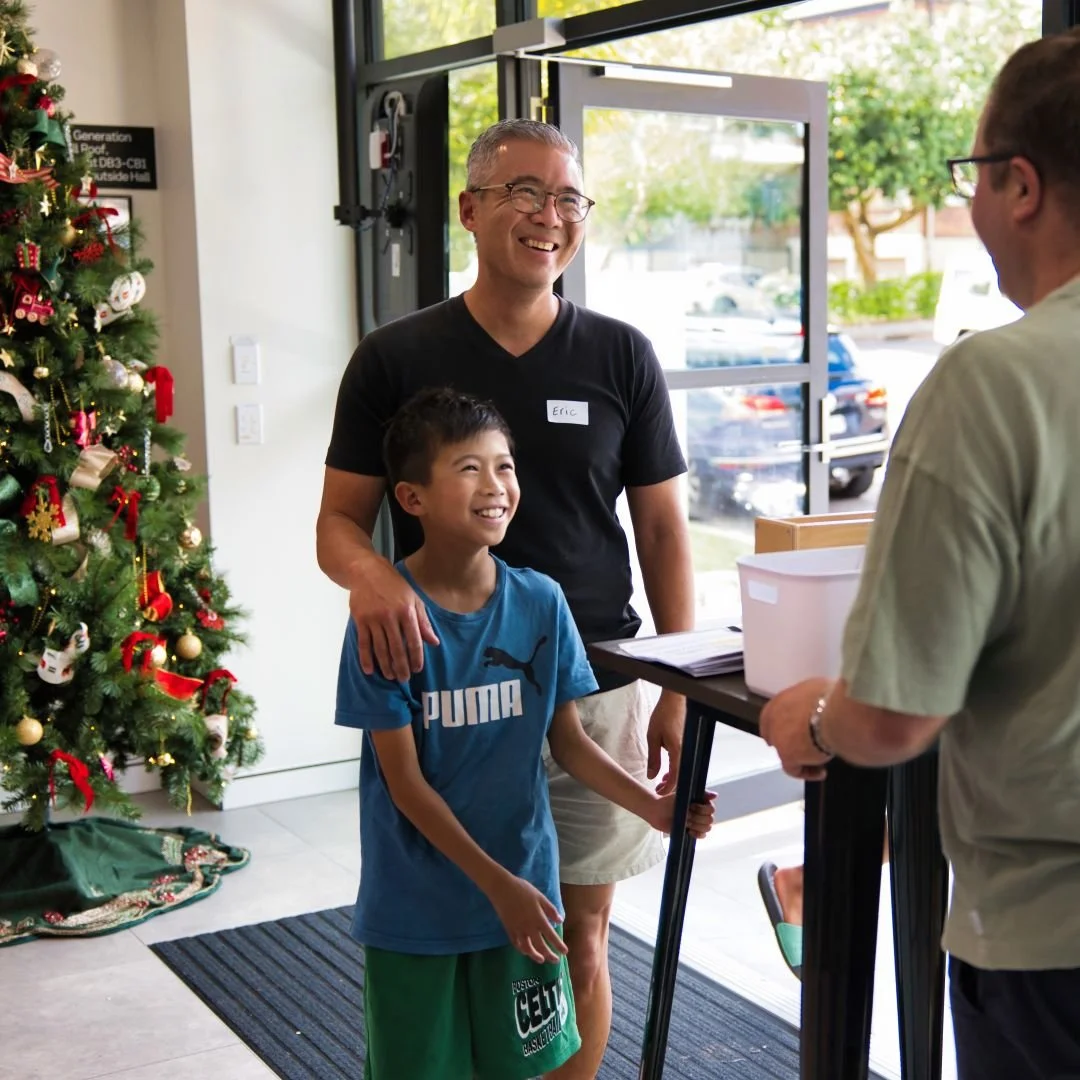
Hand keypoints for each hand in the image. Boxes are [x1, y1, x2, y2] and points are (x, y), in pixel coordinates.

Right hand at [348, 560, 438, 680]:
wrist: (367, 571)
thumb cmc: (394, 585)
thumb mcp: (413, 599)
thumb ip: (423, 622)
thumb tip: (434, 642)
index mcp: (406, 611)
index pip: (414, 640)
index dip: (416, 657)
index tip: (417, 669)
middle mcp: (390, 616)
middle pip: (397, 647)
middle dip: (401, 666)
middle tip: (404, 679)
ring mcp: (373, 619)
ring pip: (380, 648)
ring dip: (386, 665)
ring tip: (390, 677)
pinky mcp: (359, 620)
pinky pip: (363, 643)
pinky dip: (366, 658)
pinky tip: (370, 670)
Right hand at [487, 875, 567, 963]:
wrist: (502, 889)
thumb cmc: (523, 890)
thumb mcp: (540, 897)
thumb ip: (550, 909)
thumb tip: (560, 921)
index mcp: (538, 919)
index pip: (551, 936)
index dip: (559, 945)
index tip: (565, 952)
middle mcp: (529, 928)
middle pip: (540, 946)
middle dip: (549, 955)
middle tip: (556, 960)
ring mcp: (518, 930)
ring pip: (527, 948)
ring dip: (535, 956)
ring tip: (541, 960)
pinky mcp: (509, 930)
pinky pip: (516, 944)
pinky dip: (522, 950)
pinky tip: (526, 951)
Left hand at [647, 690, 684, 795]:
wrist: (676, 699)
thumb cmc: (664, 715)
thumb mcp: (653, 737)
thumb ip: (654, 758)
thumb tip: (652, 776)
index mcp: (678, 751)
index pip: (675, 777)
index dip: (667, 788)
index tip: (659, 793)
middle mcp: (687, 751)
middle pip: (681, 776)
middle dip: (670, 785)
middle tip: (658, 788)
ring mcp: (690, 748)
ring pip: (683, 769)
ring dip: (673, 777)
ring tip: (661, 779)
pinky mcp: (690, 744)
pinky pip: (684, 761)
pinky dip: (677, 768)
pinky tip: (667, 768)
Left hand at [648, 791, 716, 838]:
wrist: (658, 811)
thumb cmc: (670, 800)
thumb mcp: (684, 794)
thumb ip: (701, 794)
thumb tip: (716, 795)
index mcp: (702, 803)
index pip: (711, 809)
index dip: (702, 809)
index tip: (691, 806)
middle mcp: (702, 813)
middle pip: (710, 820)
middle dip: (697, 818)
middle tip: (686, 814)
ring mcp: (698, 823)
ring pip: (707, 828)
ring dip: (696, 825)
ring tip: (685, 821)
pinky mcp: (693, 831)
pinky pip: (703, 835)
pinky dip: (697, 834)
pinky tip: (689, 830)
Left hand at [760, 677, 833, 780]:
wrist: (833, 712)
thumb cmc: (830, 699)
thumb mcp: (818, 690)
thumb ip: (812, 701)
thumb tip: (820, 705)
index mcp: (780, 701)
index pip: (772, 716)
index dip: (782, 726)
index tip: (792, 732)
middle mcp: (774, 719)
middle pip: (776, 735)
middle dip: (789, 742)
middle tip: (805, 747)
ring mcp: (778, 738)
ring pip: (785, 752)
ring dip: (800, 757)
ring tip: (820, 760)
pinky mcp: (787, 755)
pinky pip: (795, 769)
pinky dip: (808, 772)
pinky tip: (821, 772)